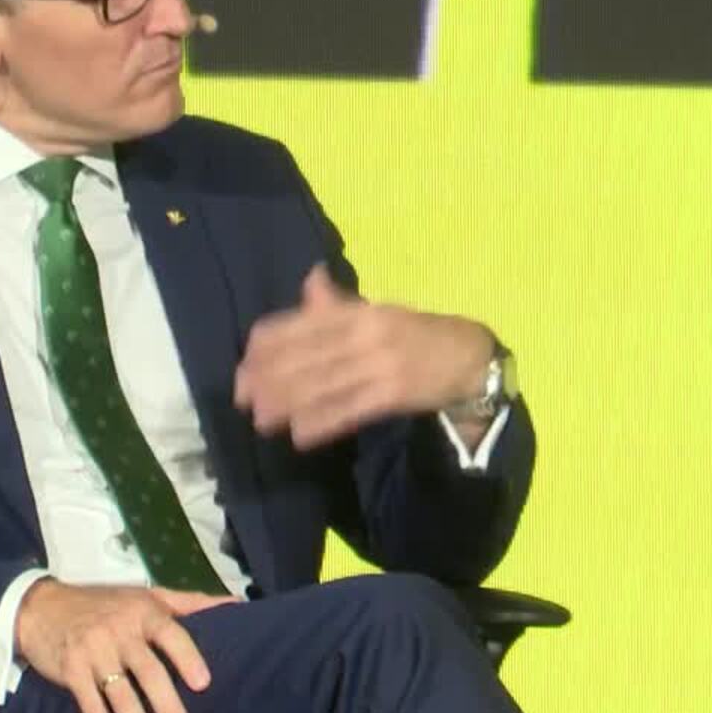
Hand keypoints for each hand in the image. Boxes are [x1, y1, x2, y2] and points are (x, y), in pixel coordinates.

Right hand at [15, 579, 235, 712]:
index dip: (187, 657)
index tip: (203, 683)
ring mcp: (93, 650)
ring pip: (121, 694)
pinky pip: (90, 703)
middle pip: (148, 672)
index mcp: (142, 611)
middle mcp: (119, 630)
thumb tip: (234, 603)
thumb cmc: (102, 603)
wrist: (41, 607)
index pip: (170, 634)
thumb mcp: (143, 595)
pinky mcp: (71, 670)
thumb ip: (188, 602)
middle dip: (167, 704)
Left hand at [234, 265, 494, 448]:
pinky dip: (322, 422)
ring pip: (324, 385)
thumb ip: (337, 303)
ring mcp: (381, 364)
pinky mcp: (394, 395)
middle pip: (307, 356)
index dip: (269, 343)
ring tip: (261, 419)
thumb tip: (310, 278)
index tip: (244, 363)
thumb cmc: (414, 333)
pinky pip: (350, 410)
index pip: (303, 323)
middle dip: (269, 378)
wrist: (469, 357)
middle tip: (242, 397)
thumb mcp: (376, 311)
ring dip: (288, 403)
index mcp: (359, 311)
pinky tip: (299, 434)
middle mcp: (366, 333)